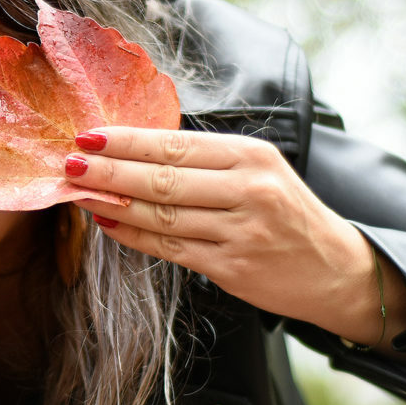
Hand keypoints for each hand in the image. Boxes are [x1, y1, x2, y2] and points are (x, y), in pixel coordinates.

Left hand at [66, 126, 405, 346]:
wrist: (336, 269)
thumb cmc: (285, 213)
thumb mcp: (258, 170)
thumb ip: (206, 160)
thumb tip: (134, 149)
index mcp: (252, 156)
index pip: (176, 145)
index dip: (127, 141)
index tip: (88, 136)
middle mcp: (249, 190)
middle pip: (163, 179)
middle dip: (109, 170)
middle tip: (69, 163)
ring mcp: (241, 231)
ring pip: (162, 215)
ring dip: (113, 203)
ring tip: (78, 193)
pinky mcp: (232, 267)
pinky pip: (170, 248)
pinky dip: (134, 235)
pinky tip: (108, 223)